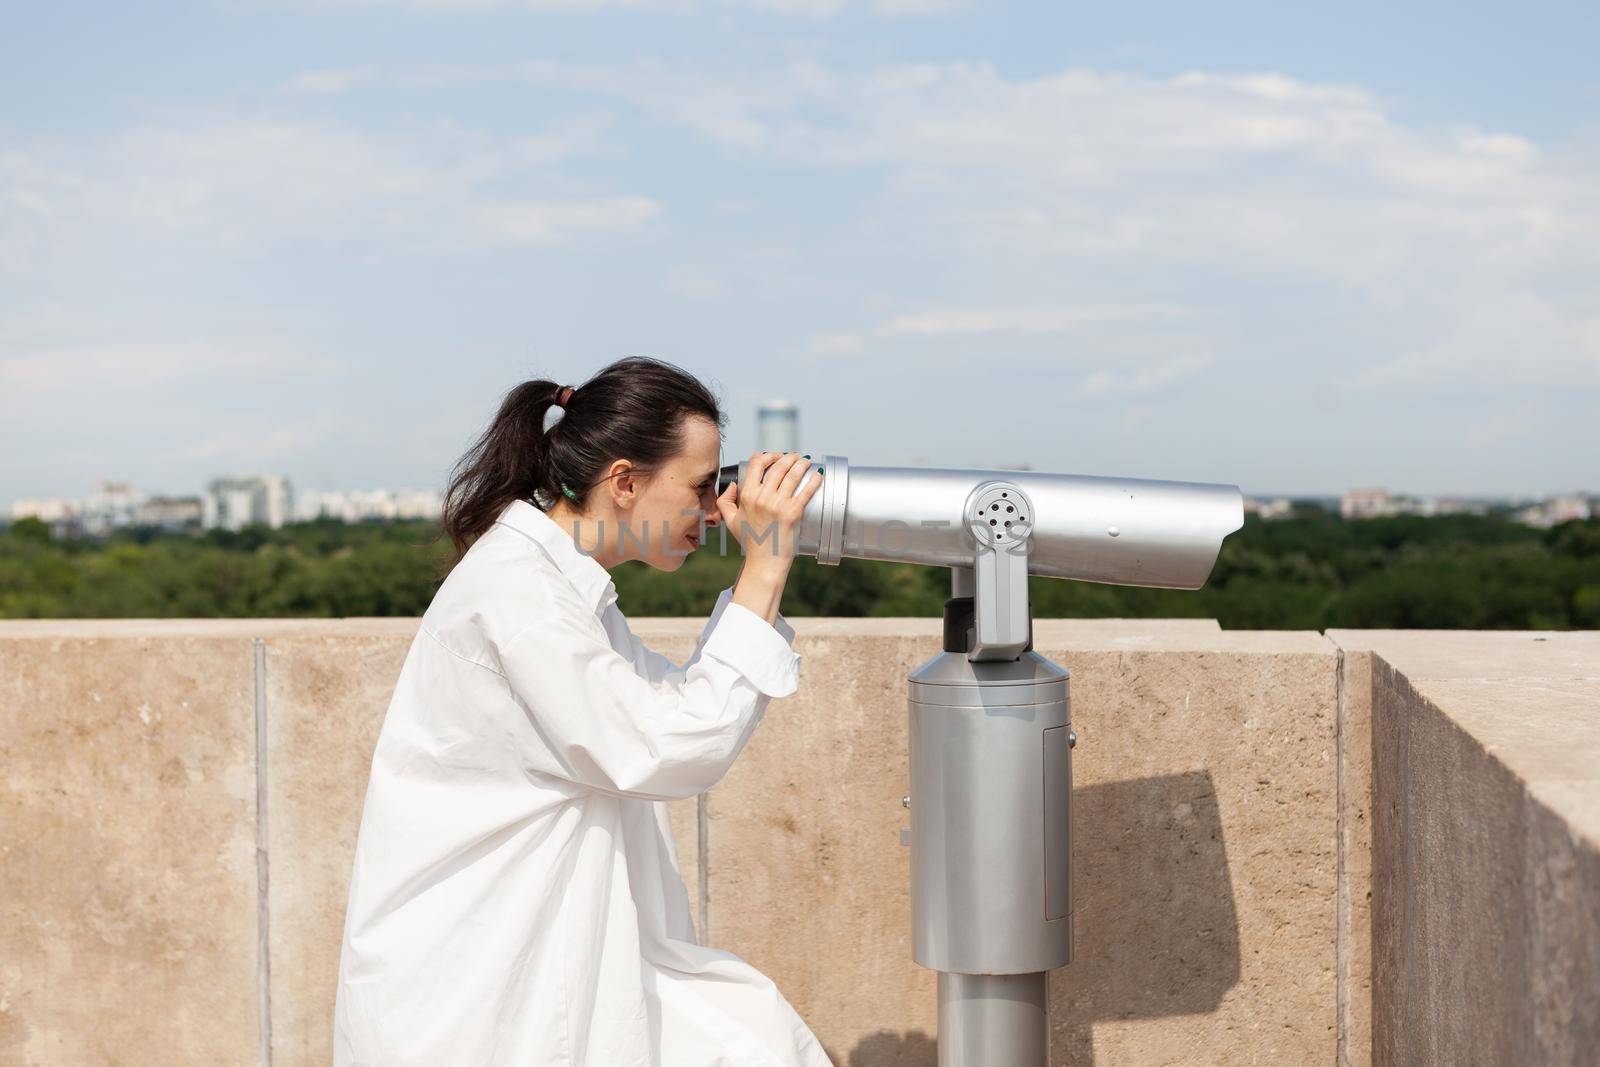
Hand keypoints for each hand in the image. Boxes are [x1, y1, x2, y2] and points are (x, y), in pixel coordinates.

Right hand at [715, 451, 822, 567]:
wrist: (764, 561)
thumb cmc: (750, 541)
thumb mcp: (731, 520)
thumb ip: (725, 501)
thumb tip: (733, 484)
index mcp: (747, 495)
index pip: (757, 464)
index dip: (768, 455)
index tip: (776, 456)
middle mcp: (762, 497)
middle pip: (777, 466)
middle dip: (789, 457)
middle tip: (796, 457)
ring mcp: (778, 505)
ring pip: (792, 475)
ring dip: (801, 464)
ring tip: (806, 462)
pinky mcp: (793, 513)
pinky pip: (806, 491)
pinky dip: (814, 480)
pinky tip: (818, 475)